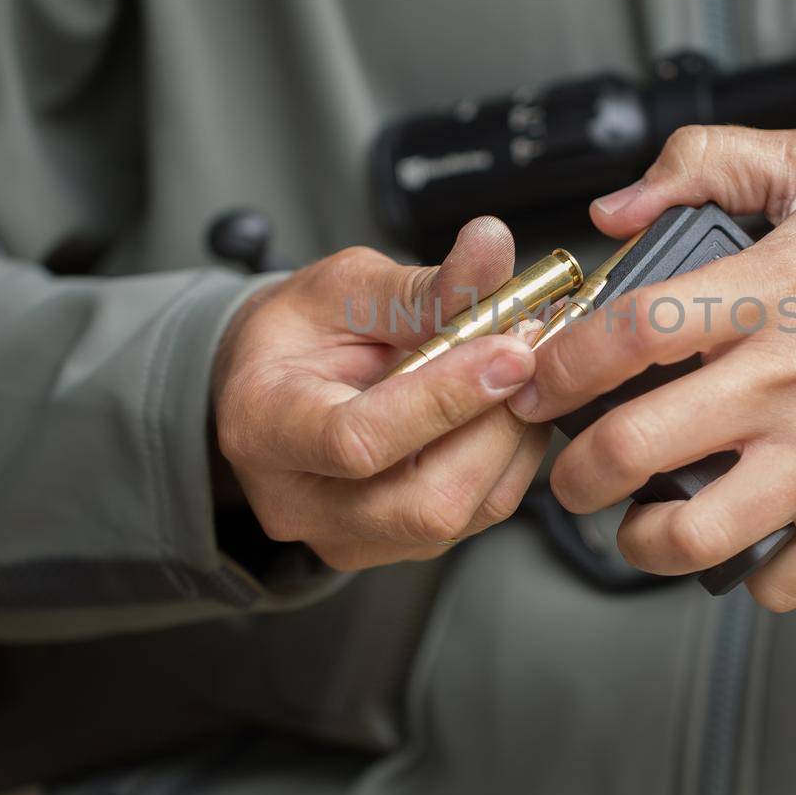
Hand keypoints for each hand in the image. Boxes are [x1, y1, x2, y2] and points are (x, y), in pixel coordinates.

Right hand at [211, 217, 549, 570]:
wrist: (275, 382)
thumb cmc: (301, 331)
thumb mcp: (347, 286)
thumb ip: (422, 282)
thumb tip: (492, 246)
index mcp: (265, 426)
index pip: (359, 440)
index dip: (446, 399)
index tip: (511, 349)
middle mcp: (300, 501)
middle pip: (424, 502)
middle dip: (495, 426)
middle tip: (529, 352)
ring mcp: (349, 537)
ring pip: (461, 514)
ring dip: (511, 438)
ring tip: (518, 370)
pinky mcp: (394, 548)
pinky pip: (475, 516)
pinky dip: (509, 457)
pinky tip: (505, 405)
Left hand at [511, 125, 795, 610]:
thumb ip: (705, 163)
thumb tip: (615, 211)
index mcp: (776, 289)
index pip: (630, 330)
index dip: (561, 364)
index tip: (542, 380)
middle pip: (635, 447)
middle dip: (572, 474)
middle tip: (568, 470)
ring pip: (694, 533)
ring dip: (639, 541)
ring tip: (635, 521)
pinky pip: (779, 579)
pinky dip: (744, 572)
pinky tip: (739, 534)